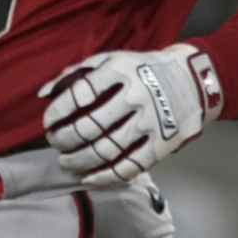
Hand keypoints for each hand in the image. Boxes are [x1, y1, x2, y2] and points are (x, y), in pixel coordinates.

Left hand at [37, 43, 224, 183]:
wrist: (194, 79)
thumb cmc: (143, 70)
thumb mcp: (113, 60)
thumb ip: (77, 73)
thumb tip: (43, 93)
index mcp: (120, 70)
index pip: (80, 94)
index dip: (57, 111)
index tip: (48, 122)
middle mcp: (137, 95)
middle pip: (91, 126)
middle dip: (65, 139)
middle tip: (55, 143)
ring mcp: (152, 121)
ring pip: (107, 149)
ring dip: (80, 160)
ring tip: (66, 162)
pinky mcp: (164, 143)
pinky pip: (131, 166)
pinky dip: (106, 176)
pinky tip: (89, 178)